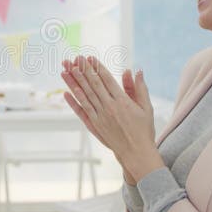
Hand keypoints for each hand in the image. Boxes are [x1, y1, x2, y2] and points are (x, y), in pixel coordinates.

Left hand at [61, 56, 162, 181]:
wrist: (136, 153)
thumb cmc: (144, 129)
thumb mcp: (146, 107)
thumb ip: (140, 88)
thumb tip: (136, 70)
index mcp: (122, 101)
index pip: (107, 80)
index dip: (97, 68)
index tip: (90, 58)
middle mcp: (109, 107)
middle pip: (93, 85)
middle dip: (83, 70)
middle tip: (75, 58)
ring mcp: (100, 116)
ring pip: (85, 95)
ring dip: (75, 82)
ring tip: (66, 70)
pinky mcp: (95, 125)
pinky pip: (82, 111)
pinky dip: (73, 101)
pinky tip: (65, 92)